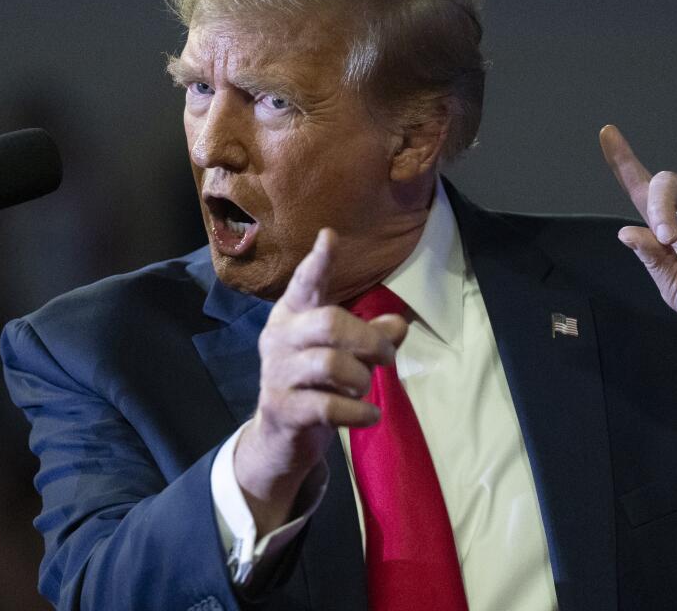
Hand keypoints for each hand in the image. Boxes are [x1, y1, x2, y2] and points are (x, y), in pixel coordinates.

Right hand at [234, 228, 405, 535]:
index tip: (330, 236)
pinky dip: (358, 412)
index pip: (304, 282)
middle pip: (328, 322)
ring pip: (331, 364)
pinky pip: (329, 406)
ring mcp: (276, 374)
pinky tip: (369, 415)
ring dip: (362, 378)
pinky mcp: (283, 409)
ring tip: (366, 389)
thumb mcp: (343, 355)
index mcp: (292, 315)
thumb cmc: (315, 384)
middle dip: (368, 339)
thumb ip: (370, 336)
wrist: (278, 438)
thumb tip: (400, 323)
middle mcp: (279, 338)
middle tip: (387, 357)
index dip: (318, 261)